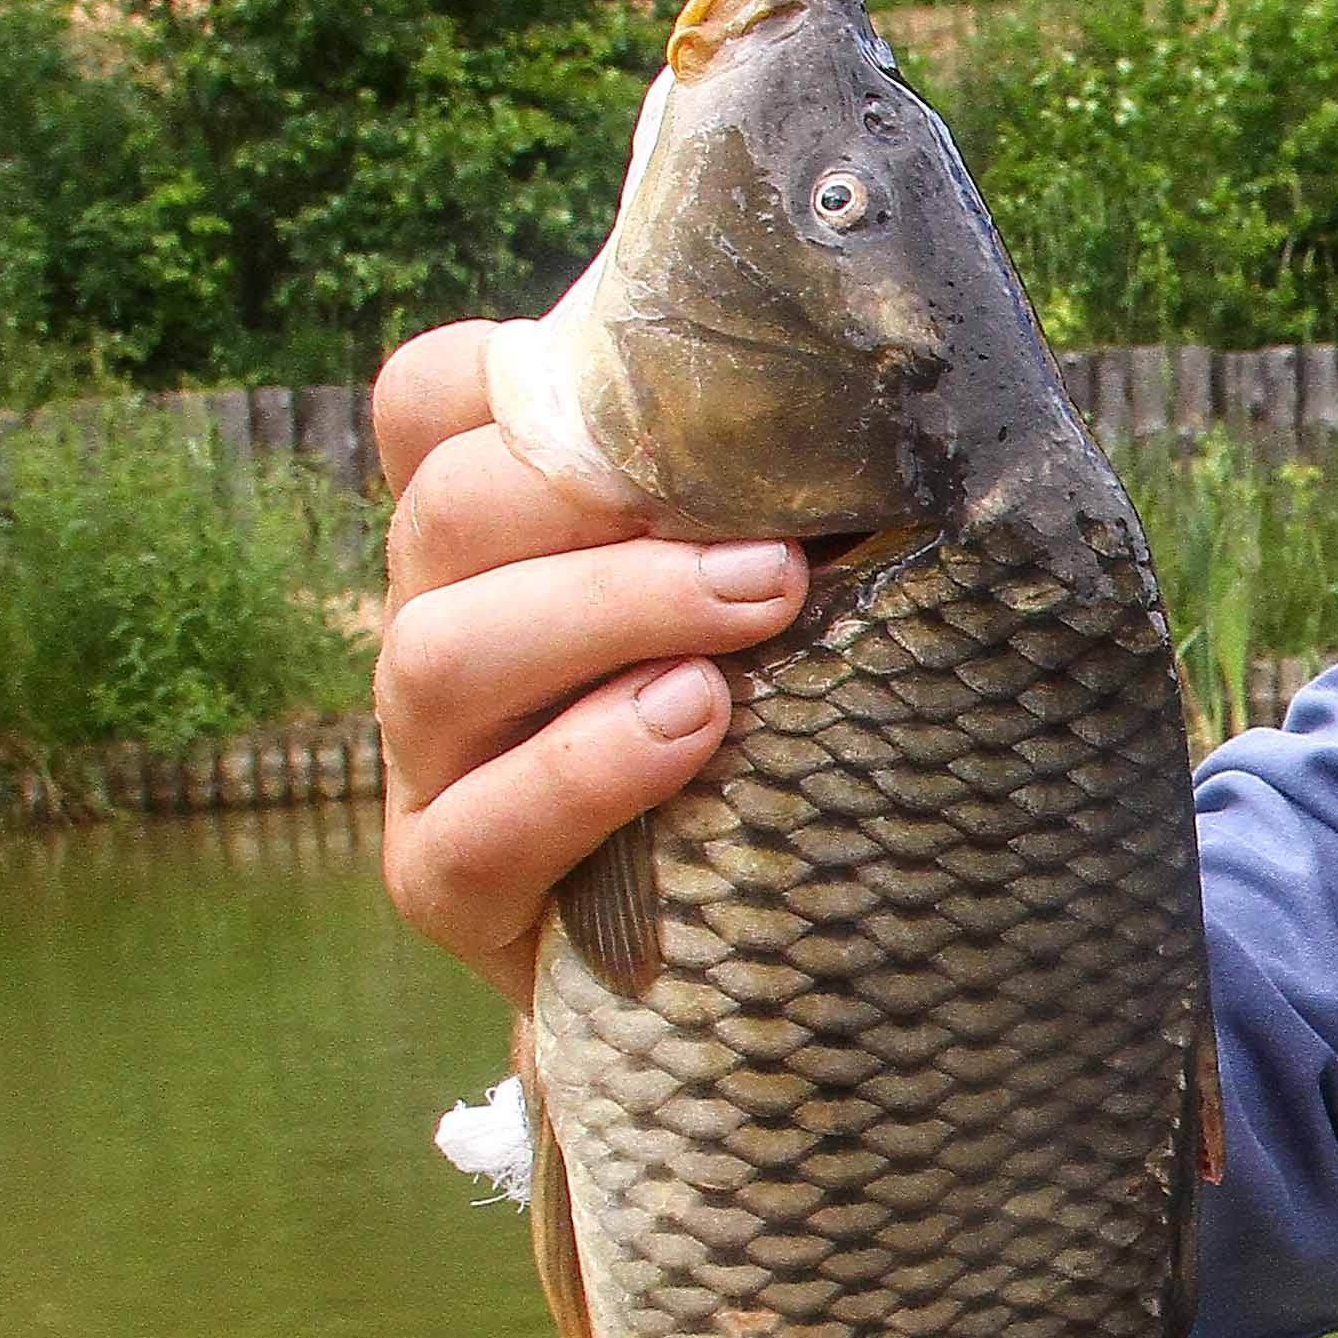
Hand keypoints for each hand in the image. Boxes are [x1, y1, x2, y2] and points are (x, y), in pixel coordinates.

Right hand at [370, 320, 808, 1001]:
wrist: (768, 959)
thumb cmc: (783, 741)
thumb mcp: (777, 612)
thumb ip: (785, 510)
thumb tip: (909, 417)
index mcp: (494, 537)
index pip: (432, 405)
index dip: (513, 379)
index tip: (662, 396)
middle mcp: (439, 625)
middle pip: (450, 515)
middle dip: (605, 505)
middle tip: (773, 542)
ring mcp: (428, 759)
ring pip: (445, 654)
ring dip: (606, 614)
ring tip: (755, 611)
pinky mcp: (443, 883)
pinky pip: (476, 828)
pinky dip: (583, 769)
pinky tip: (690, 730)